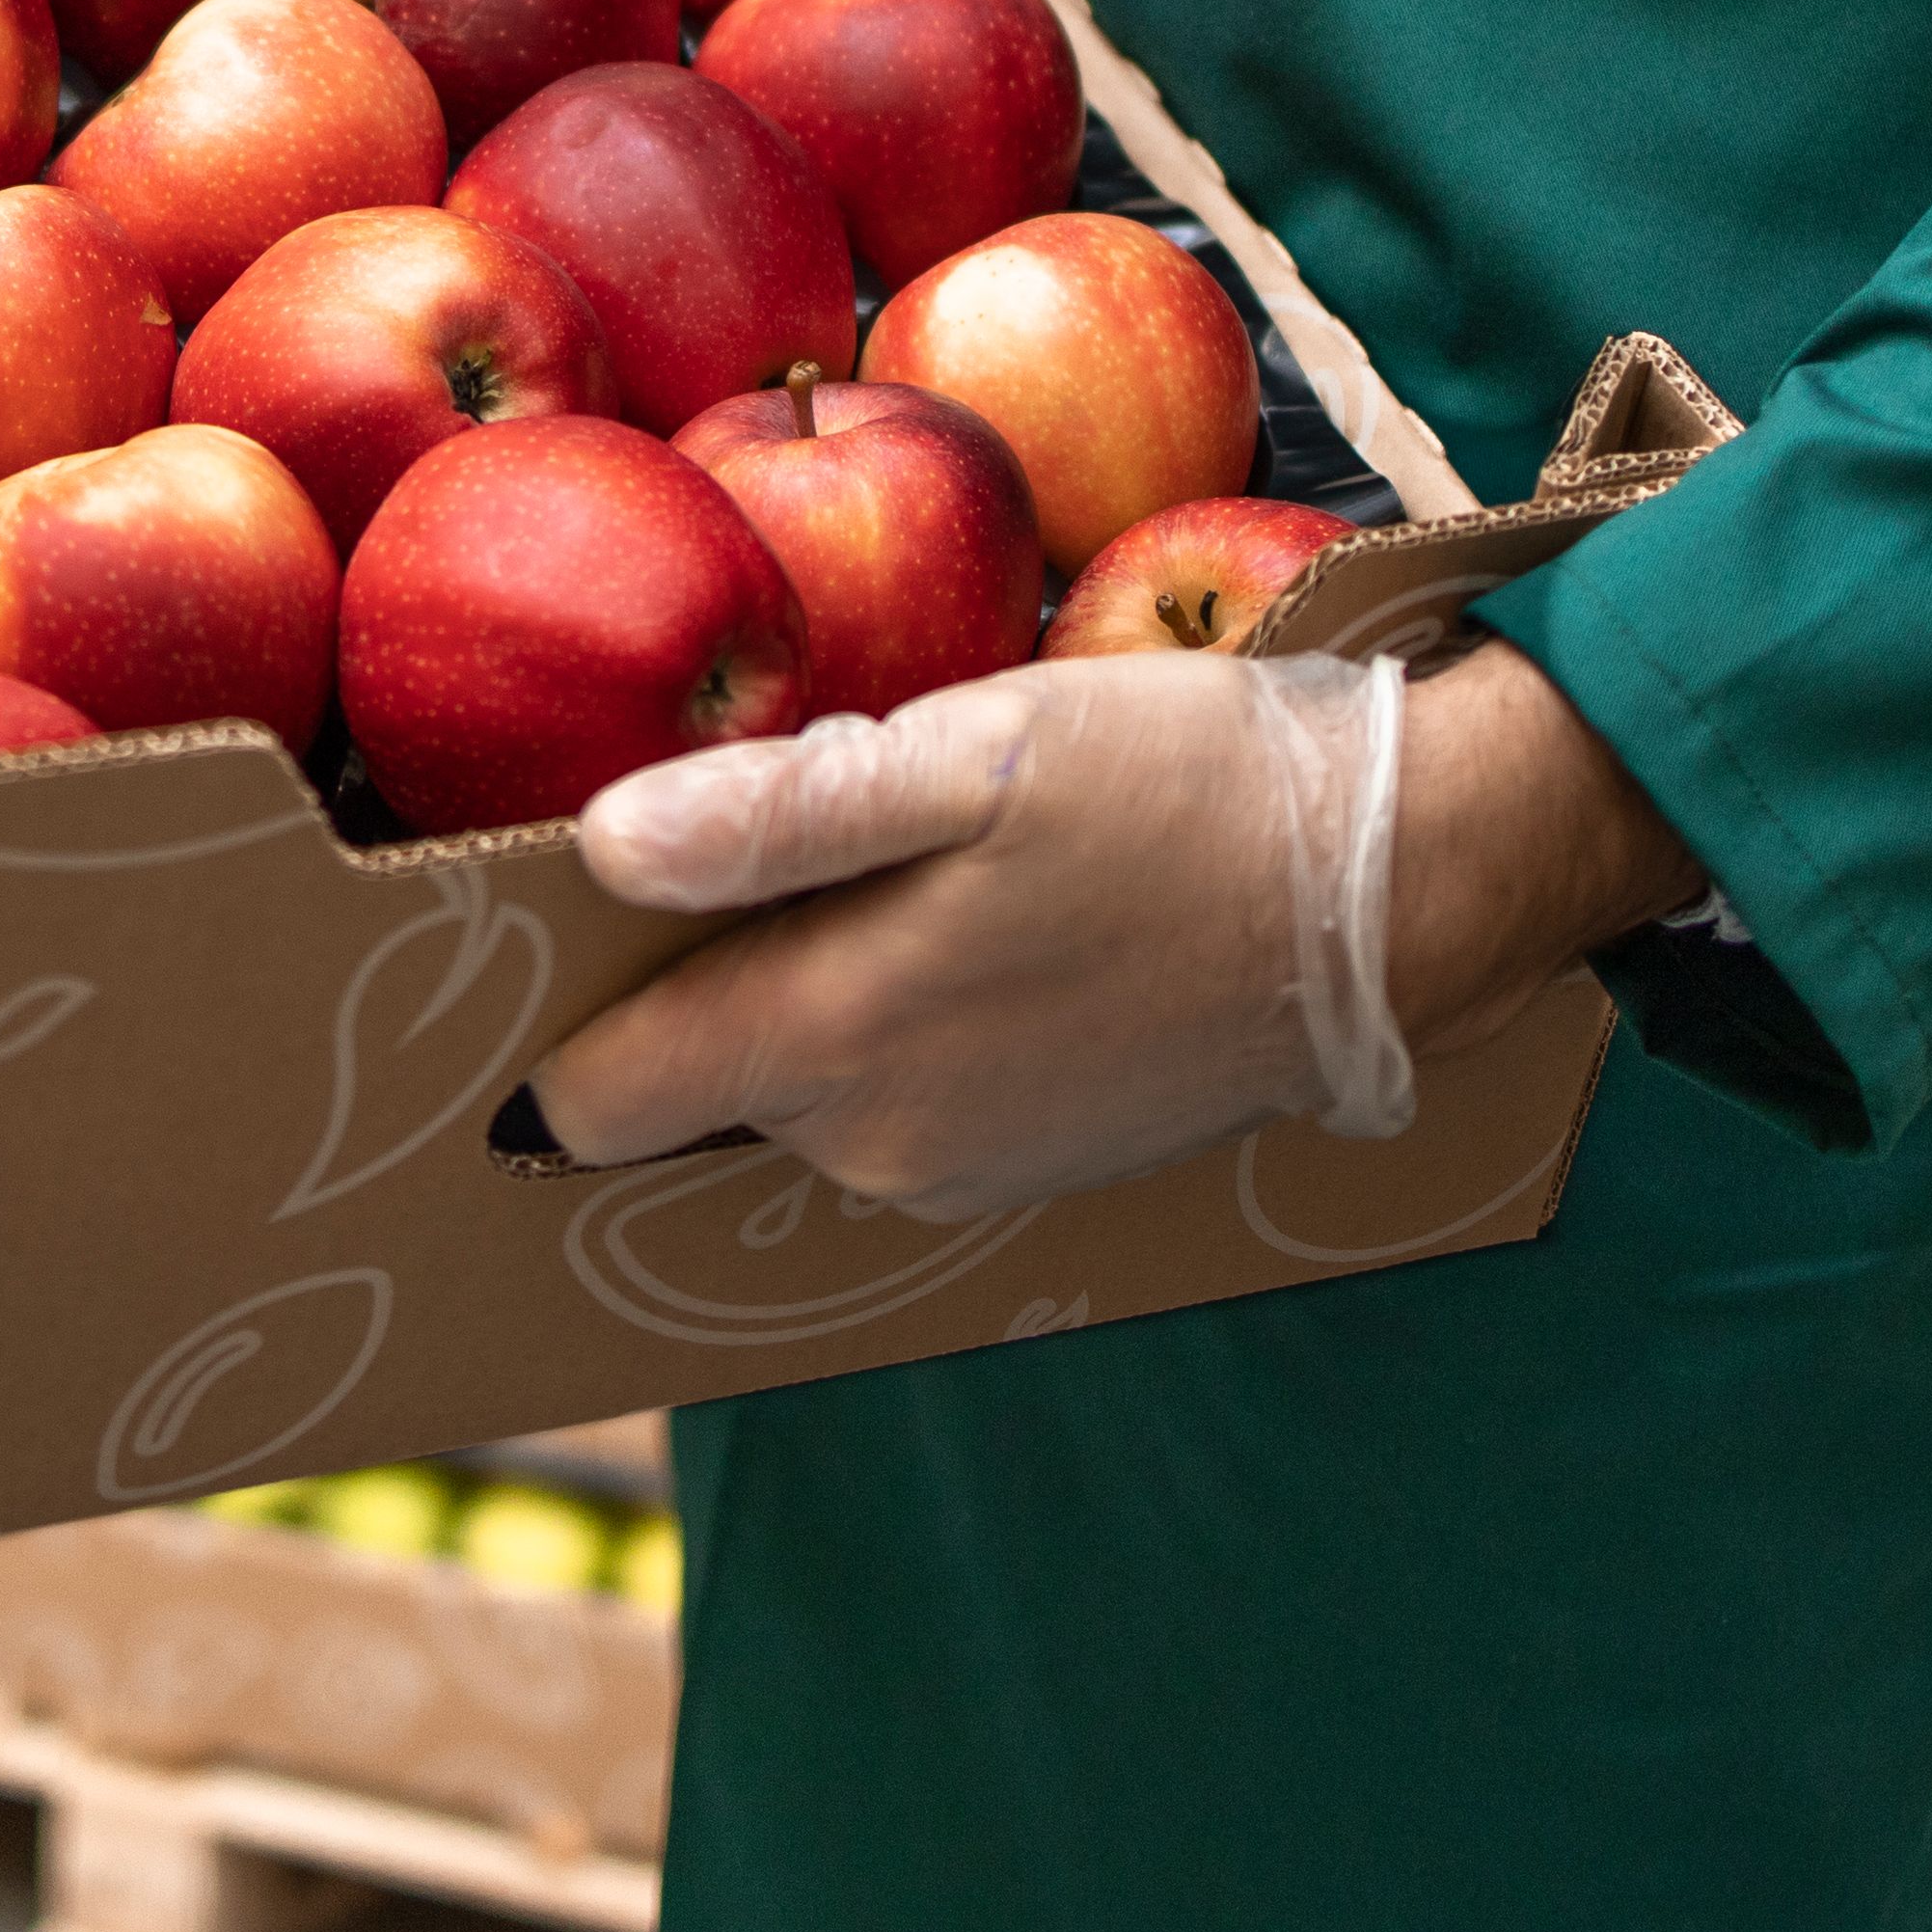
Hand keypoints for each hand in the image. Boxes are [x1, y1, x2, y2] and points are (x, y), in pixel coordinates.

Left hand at [523, 640, 1702, 1222]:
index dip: (549, 1010)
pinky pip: (891, 1108)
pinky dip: (886, 1031)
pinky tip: (950, 929)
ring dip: (792, 1005)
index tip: (542, 920)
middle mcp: (874, 1145)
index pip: (594, 1097)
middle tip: (723, 849)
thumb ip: (780, 817)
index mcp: (832, 1043)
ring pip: (791, 1097)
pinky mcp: (1029, 1168)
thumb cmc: (1174, 790)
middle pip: (688, 1092)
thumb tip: (599, 852)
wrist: (1388, 893)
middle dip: (676, 992)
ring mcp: (955, 1173)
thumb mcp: (976, 758)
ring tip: (857, 871)